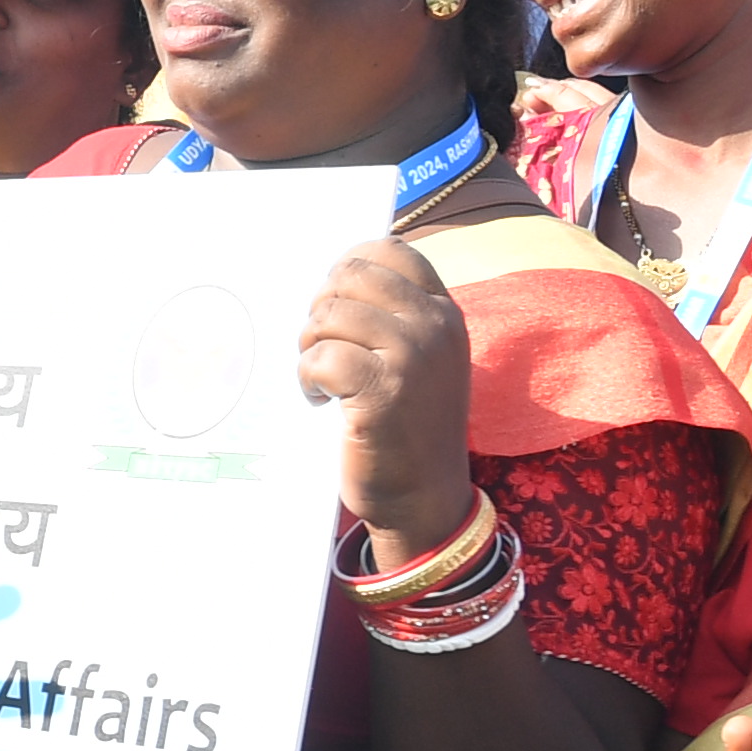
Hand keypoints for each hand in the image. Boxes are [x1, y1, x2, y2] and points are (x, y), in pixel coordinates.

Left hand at [296, 238, 476, 561]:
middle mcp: (435, 325)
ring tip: (320, 378)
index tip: (333, 306)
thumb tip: (328, 278)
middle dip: (320, 308)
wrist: (425, 499)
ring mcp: (414, 354)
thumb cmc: (406, 427)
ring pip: (330, 315)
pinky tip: (320, 399)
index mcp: (444, 311)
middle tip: (319, 347)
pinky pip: (322, 357)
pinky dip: (308, 378)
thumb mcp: (416, 361)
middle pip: (351, 275)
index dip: (347, 270)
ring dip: (310, 346)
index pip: (389, 251)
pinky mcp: (385, 389)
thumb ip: (389, 316)